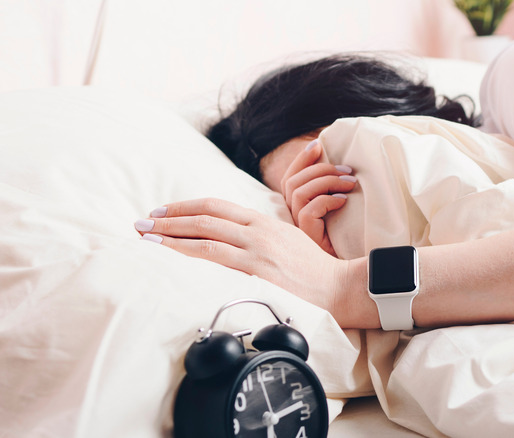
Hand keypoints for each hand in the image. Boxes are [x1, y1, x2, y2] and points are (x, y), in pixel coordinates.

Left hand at [134, 198, 349, 315]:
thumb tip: (230, 236)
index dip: (186, 206)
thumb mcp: (286, 240)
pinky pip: (215, 259)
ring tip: (147, 237)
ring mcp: (257, 251)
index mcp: (263, 221)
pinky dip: (188, 254)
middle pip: (205, 217)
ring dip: (171, 235)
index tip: (163, 212)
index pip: (217, 206)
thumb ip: (259, 235)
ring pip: (205, 236)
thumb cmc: (312, 270)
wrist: (338, 287)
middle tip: (143, 223)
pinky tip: (171, 256)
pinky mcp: (256, 272)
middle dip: (169, 218)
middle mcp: (257, 232)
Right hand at [280, 139, 356, 256]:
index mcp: (298, 207)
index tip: (318, 144)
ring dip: (326, 181)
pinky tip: (344, 202)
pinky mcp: (306, 238)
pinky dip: (326, 201)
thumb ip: (335, 188)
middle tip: (347, 170)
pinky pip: (307, 211)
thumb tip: (341, 161)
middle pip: (292, 182)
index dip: (301, 160)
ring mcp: (297, 228)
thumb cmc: (351, 236)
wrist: (354, 269)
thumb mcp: (342, 206)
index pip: (290, 178)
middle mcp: (293, 216)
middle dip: (319, 168)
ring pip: (298, 193)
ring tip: (350, 184)